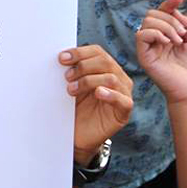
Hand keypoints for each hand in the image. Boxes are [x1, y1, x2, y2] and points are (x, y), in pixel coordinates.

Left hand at [61, 45, 132, 164]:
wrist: (77, 135)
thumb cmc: (76, 108)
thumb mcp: (72, 85)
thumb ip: (72, 71)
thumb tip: (62, 56)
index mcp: (106, 68)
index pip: (97, 52)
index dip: (80, 53)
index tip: (62, 58)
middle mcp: (118, 78)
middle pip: (105, 62)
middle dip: (82, 66)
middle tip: (67, 76)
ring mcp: (123, 94)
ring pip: (111, 78)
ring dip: (88, 81)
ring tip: (72, 89)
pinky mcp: (124, 112)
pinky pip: (122, 100)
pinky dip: (110, 94)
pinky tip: (98, 93)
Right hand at [135, 0, 186, 105]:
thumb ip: (186, 23)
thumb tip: (175, 11)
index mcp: (165, 34)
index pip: (161, 13)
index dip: (169, 3)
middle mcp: (154, 39)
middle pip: (152, 14)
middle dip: (170, 19)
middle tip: (182, 33)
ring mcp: (148, 47)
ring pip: (147, 22)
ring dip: (166, 27)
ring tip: (177, 40)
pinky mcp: (143, 55)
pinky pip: (141, 35)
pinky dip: (156, 33)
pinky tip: (167, 42)